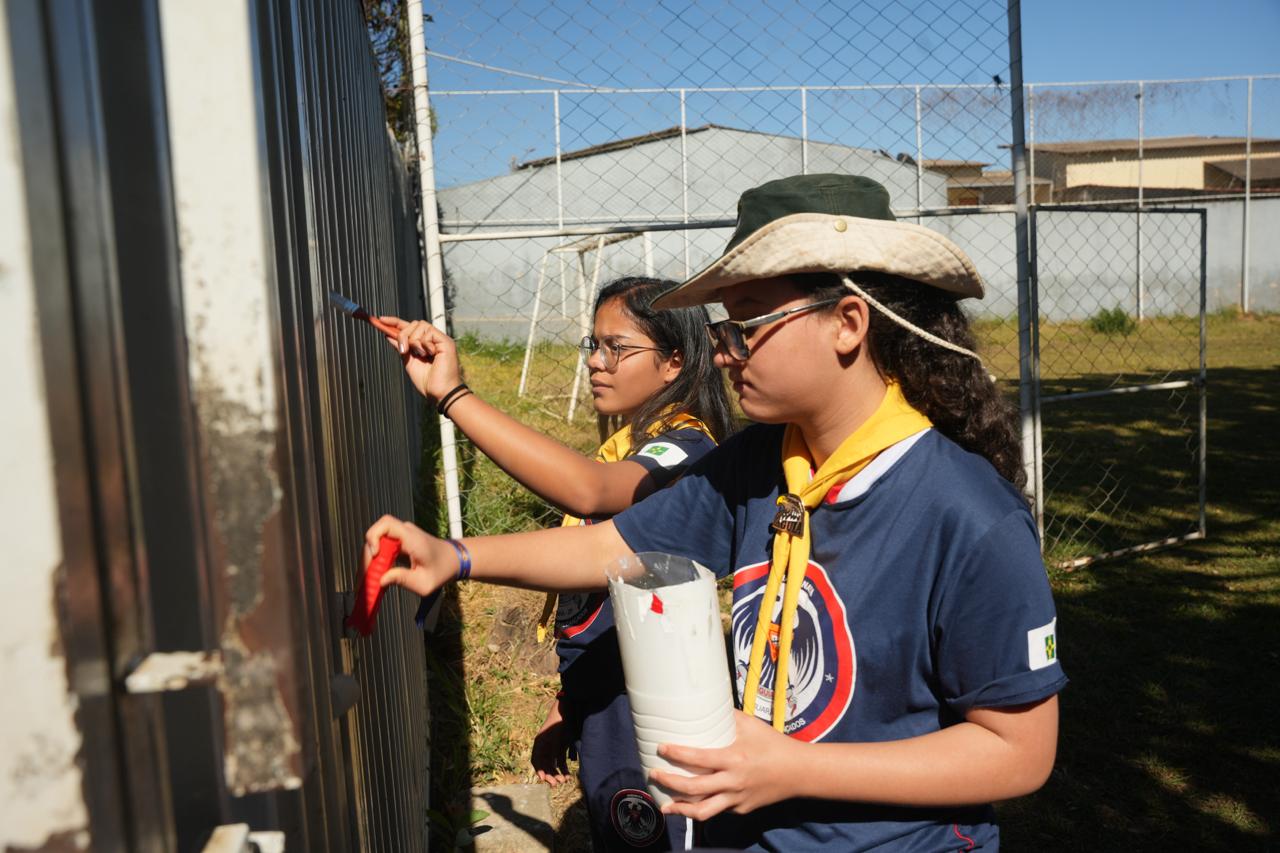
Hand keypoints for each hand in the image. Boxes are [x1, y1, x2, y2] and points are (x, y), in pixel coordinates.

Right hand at [365, 514, 456, 596]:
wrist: (454, 560)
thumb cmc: (442, 570)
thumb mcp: (425, 583)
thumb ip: (403, 580)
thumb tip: (382, 580)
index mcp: (413, 538)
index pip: (386, 524)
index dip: (374, 536)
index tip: (375, 555)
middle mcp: (405, 533)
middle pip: (376, 536)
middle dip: (368, 556)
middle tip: (367, 577)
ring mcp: (401, 536)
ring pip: (376, 542)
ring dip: (370, 560)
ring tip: (369, 579)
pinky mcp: (399, 542)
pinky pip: (381, 547)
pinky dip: (376, 560)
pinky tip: (376, 575)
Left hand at [378, 316, 462, 400]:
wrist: (438, 393)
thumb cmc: (427, 382)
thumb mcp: (408, 362)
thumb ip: (401, 347)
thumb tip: (388, 336)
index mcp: (425, 344)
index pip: (409, 328)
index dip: (395, 322)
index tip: (381, 320)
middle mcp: (433, 340)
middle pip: (413, 324)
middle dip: (403, 334)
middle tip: (403, 350)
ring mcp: (440, 340)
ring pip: (420, 326)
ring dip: (414, 341)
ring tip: (421, 355)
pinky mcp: (446, 341)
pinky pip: (429, 332)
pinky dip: (424, 343)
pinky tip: (429, 354)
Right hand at [531, 698, 575, 785]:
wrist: (569, 708)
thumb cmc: (561, 721)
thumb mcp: (556, 736)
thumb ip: (553, 749)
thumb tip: (552, 765)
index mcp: (540, 743)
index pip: (536, 760)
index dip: (539, 770)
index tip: (543, 779)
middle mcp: (545, 746)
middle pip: (545, 764)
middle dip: (549, 775)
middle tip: (555, 784)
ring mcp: (553, 747)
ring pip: (553, 764)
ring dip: (557, 773)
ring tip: (564, 781)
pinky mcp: (562, 747)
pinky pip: (561, 761)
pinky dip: (564, 768)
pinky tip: (568, 776)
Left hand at [650, 710, 799, 820]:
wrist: (799, 772)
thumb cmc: (774, 745)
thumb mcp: (751, 725)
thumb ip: (728, 716)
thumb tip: (707, 702)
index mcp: (734, 759)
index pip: (698, 759)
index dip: (676, 754)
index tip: (661, 747)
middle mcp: (733, 782)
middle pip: (693, 789)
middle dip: (669, 782)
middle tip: (653, 774)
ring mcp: (737, 799)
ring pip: (703, 811)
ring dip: (680, 808)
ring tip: (664, 805)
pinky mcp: (742, 809)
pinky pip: (718, 810)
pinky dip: (702, 809)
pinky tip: (690, 805)